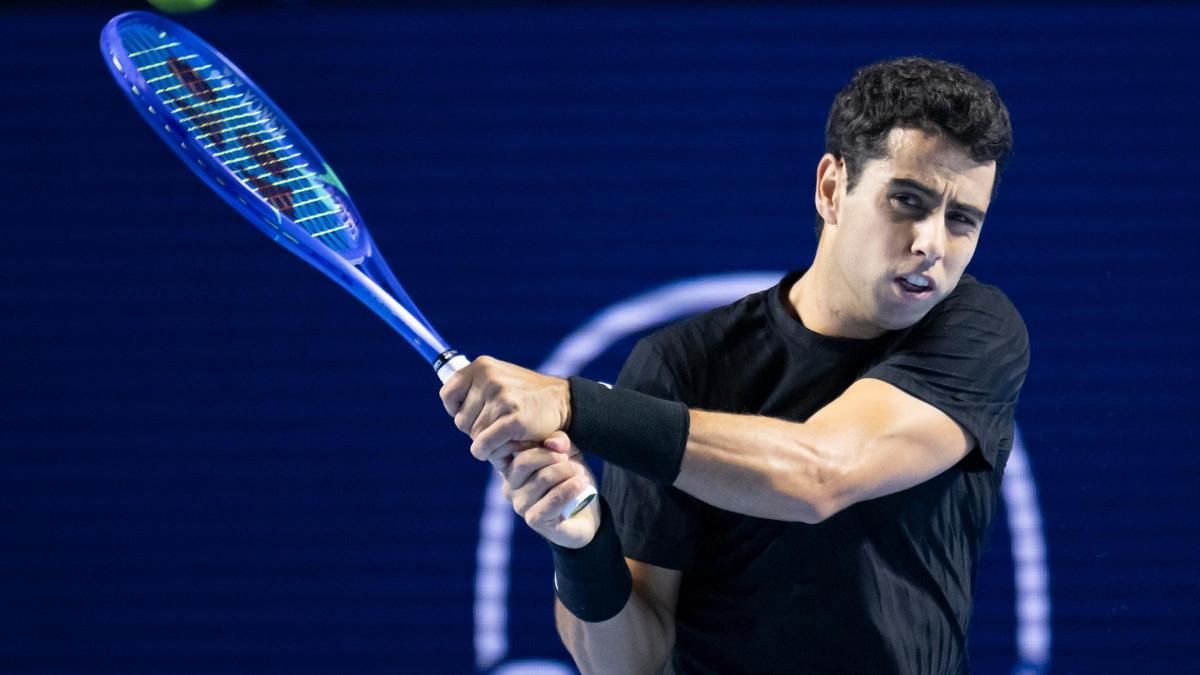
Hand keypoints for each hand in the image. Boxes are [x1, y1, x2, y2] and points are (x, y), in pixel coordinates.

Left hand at [439, 356, 570, 462]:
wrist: (564, 401)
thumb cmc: (527, 395)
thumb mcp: (500, 377)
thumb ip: (474, 386)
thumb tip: (448, 401)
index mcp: (482, 366)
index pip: (447, 395)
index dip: (456, 410)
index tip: (473, 414)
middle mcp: (489, 379)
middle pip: (460, 420)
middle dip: (476, 429)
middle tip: (498, 425)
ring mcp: (502, 398)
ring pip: (473, 435)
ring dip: (487, 441)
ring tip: (506, 433)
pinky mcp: (513, 420)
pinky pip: (483, 446)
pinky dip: (490, 452)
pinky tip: (504, 447)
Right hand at [496, 431, 599, 548]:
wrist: (584, 515)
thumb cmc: (569, 481)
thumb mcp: (567, 454)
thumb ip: (559, 442)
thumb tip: (553, 442)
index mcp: (512, 468)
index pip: (515, 448)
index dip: (538, 442)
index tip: (562, 447)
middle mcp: (510, 486)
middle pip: (525, 462)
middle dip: (554, 458)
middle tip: (574, 464)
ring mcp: (520, 505)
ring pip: (542, 478)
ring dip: (567, 473)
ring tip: (581, 475)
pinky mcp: (533, 519)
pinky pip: (552, 500)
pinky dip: (570, 489)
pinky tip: (581, 485)